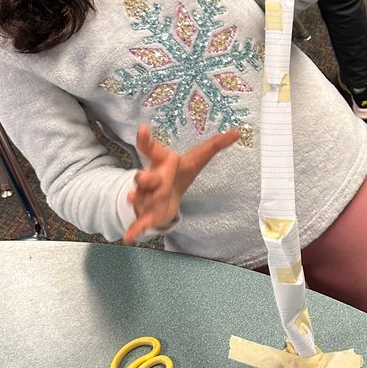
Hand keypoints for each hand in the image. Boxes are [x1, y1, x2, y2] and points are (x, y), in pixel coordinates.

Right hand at [123, 123, 240, 243]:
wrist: (164, 196)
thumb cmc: (178, 173)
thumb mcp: (196, 159)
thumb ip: (214, 145)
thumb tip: (238, 132)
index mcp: (162, 163)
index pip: (153, 149)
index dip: (147, 139)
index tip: (144, 129)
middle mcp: (151, 178)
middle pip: (145, 176)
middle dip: (145, 177)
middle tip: (147, 176)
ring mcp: (146, 197)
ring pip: (140, 197)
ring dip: (136, 198)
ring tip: (132, 198)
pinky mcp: (146, 215)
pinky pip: (139, 223)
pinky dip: (134, 230)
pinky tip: (128, 238)